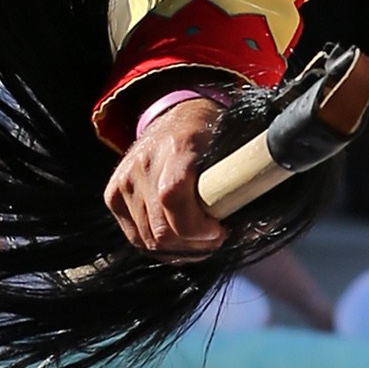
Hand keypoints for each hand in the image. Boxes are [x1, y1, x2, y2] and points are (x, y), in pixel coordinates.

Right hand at [103, 92, 227, 254]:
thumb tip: (256, 224)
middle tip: (216, 238)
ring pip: (149, 241)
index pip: (173, 197)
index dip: (197, 227)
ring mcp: (124, 180)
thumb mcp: (232, 146)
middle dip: (195, 244)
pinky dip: (161, 247)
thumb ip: (241, 180)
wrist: (174, 117)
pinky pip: (137, 238)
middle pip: (161, 230)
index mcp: (177, 146)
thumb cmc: (209, 135)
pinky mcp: (113, 196)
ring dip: (180, 250)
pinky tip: (181, 241)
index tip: (220, 230)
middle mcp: (143, 163)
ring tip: (201, 240)